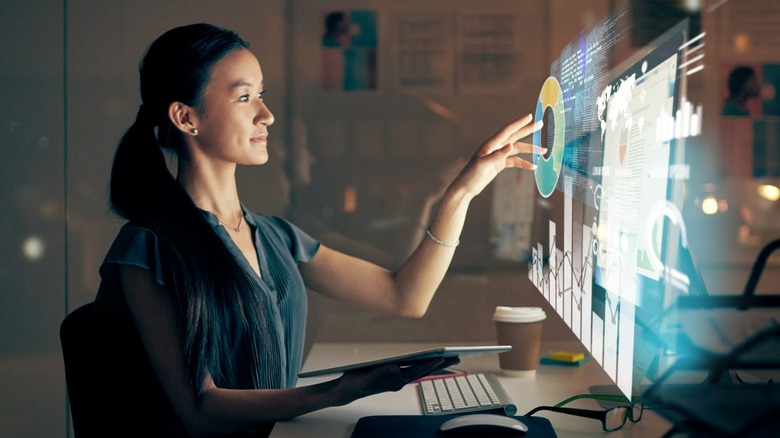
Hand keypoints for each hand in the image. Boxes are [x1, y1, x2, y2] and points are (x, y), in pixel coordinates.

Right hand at [332, 356, 459, 403]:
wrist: (348, 390)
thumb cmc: (355, 382)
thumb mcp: (365, 377)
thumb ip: (379, 373)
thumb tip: (395, 368)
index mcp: (394, 379)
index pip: (417, 369)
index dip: (431, 362)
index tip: (444, 356)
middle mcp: (399, 380)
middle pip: (423, 370)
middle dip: (440, 363)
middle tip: (457, 357)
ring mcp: (397, 379)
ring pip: (420, 370)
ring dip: (435, 364)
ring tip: (449, 358)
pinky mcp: (394, 377)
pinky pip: (413, 370)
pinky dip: (424, 365)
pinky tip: (429, 361)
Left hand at [449, 114, 542, 199]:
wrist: (465, 188)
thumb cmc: (471, 175)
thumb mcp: (483, 165)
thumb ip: (497, 155)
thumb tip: (511, 146)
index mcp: (490, 144)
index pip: (507, 130)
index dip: (519, 123)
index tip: (530, 116)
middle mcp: (495, 147)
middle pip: (515, 136)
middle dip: (528, 130)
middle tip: (541, 124)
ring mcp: (498, 155)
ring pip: (517, 149)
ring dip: (530, 150)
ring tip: (544, 151)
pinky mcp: (499, 164)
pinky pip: (514, 161)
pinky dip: (523, 163)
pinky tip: (532, 167)